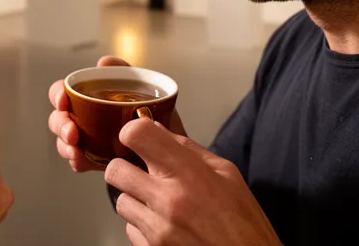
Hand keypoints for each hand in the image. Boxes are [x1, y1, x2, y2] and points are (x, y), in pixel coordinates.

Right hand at [48, 55, 186, 172]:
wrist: (174, 150)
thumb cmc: (157, 116)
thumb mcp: (145, 90)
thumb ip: (125, 73)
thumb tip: (103, 62)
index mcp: (91, 97)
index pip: (64, 92)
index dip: (57, 94)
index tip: (63, 99)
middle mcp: (84, 117)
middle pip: (59, 117)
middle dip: (60, 124)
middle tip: (72, 133)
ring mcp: (87, 140)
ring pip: (64, 140)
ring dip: (65, 145)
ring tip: (76, 151)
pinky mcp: (94, 160)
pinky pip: (77, 161)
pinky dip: (77, 161)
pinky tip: (83, 161)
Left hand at [105, 118, 280, 245]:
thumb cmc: (243, 222)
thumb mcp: (227, 174)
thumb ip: (188, 149)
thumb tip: (157, 129)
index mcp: (189, 174)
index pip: (137, 135)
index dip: (133, 131)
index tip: (138, 137)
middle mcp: (168, 200)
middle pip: (115, 170)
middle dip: (126, 168)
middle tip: (143, 173)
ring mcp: (157, 228)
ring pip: (120, 201)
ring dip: (135, 199)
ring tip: (160, 203)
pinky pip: (130, 229)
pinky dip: (142, 225)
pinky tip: (165, 224)